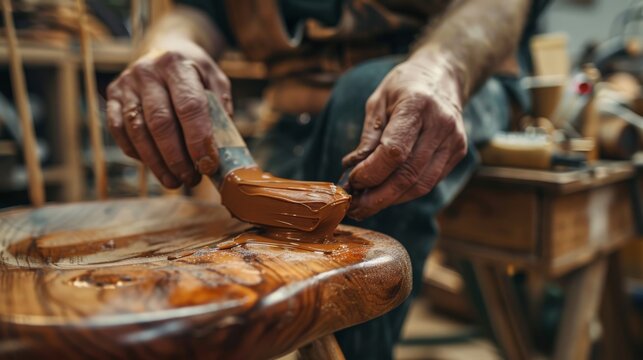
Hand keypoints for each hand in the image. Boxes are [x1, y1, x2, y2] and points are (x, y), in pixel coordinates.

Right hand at [106, 40, 231, 187]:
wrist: (164, 49)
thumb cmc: (195, 73)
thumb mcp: (215, 81)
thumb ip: (221, 111)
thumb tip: (222, 150)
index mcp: (177, 64)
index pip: (189, 107)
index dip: (199, 140)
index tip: (208, 165)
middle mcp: (147, 71)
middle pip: (160, 123)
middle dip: (177, 158)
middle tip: (192, 179)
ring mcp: (126, 84)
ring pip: (138, 132)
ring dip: (157, 163)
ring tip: (176, 181)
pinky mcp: (112, 97)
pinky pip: (120, 132)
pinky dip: (138, 154)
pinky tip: (156, 166)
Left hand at [342, 58, 467, 219]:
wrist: (442, 76)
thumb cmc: (404, 86)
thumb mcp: (378, 101)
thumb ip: (368, 137)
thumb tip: (352, 170)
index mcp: (417, 105)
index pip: (394, 151)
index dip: (371, 172)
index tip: (352, 180)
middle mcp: (441, 124)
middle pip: (408, 174)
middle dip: (378, 197)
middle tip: (355, 208)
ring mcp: (454, 140)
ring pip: (420, 184)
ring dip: (391, 200)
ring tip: (367, 206)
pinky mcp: (458, 152)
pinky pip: (429, 182)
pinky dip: (405, 193)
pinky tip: (387, 195)